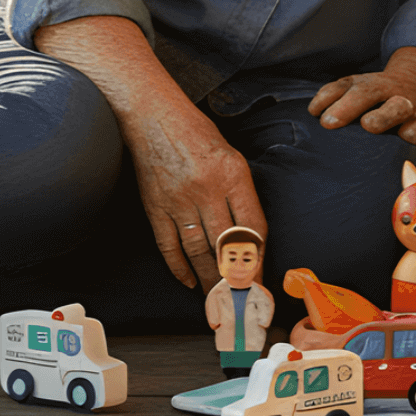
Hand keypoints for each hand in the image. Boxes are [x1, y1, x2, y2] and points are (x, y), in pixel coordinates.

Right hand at [121, 92, 265, 292]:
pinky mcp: (155, 208)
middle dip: (235, 277)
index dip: (258, 258)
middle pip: (225, 245)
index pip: (252, 226)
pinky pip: (169, 246)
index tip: (261, 277)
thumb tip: (250, 235)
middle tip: (242, 299)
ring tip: (218, 298)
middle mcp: (207, 190)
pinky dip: (179, 268)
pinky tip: (189, 282)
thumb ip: (241, 193)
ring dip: (209, 279)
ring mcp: (178, 201)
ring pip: (198, 252)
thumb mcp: (232, 156)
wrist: (154, 117)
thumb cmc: (197, 133)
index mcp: (232, 174)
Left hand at [308, 45, 415, 144]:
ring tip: (368, 124)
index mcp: (369, 84)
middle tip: (329, 122)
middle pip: (368, 91)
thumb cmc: (382, 94)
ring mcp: (408, 106)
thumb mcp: (360, 87)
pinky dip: (410, 136)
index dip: (328, 97)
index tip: (314, 112)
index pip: (345, 86)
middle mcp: (387, 91)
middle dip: (348, 105)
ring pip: (397, 107)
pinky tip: (402, 142)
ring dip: (382, 115)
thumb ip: (336, 96)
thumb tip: (314, 111)